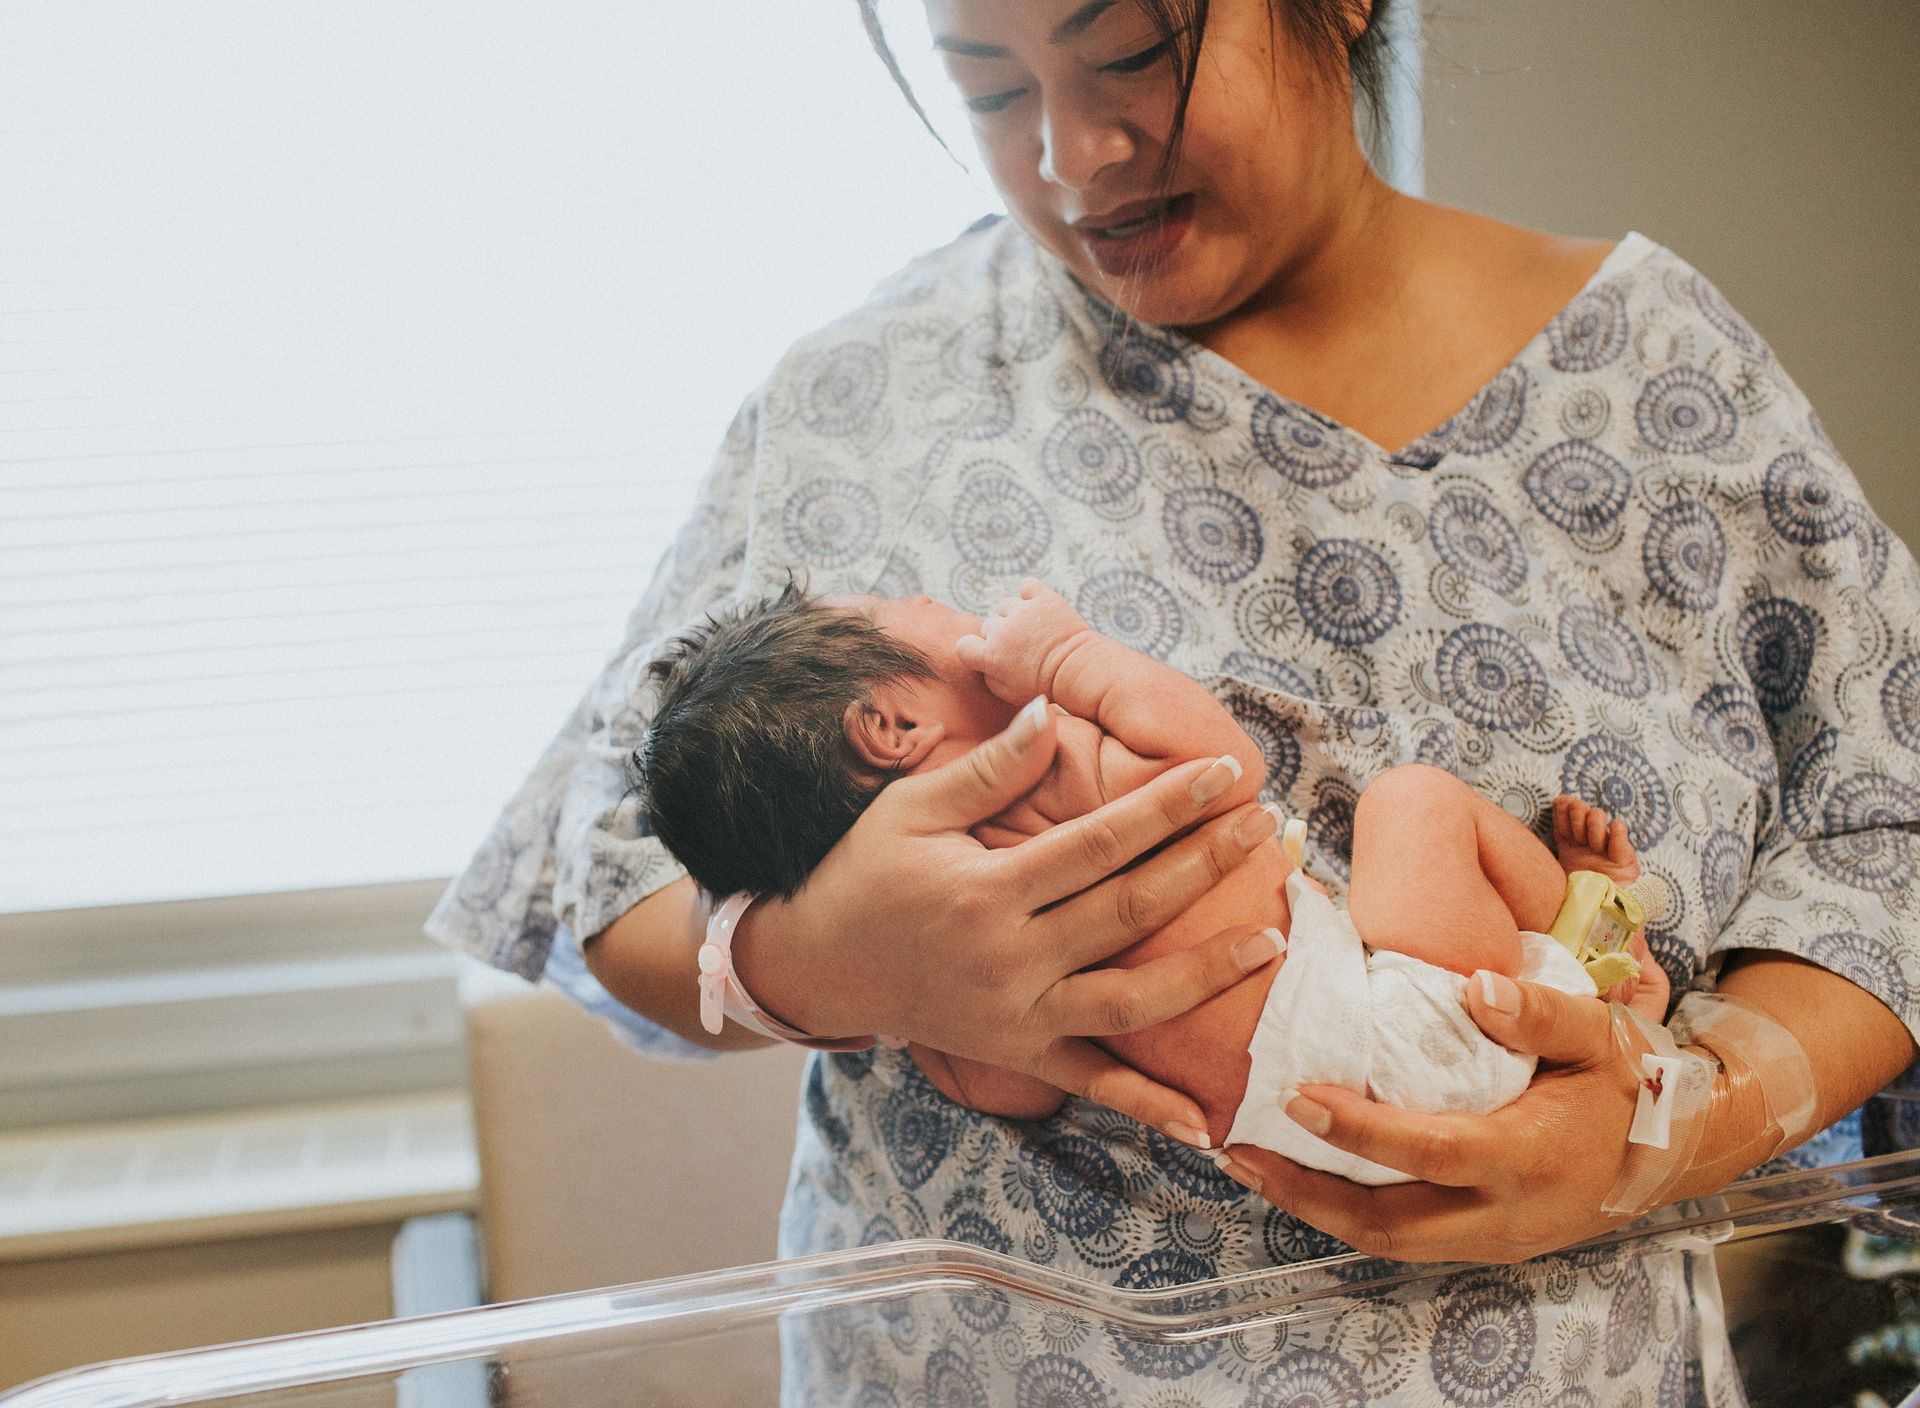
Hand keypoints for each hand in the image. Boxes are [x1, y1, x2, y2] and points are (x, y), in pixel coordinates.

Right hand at [731, 699, 1282, 1143]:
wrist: (816, 964)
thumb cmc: (865, 872)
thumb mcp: (912, 808)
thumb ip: (988, 769)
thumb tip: (1050, 715)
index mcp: (985, 890)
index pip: (1099, 842)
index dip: (1167, 807)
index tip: (1224, 775)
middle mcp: (1008, 958)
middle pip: (1130, 910)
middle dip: (1207, 866)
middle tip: (1270, 831)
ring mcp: (1016, 1016)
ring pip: (1130, 1001)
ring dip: (1207, 975)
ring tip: (1273, 942)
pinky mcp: (1017, 1055)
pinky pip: (1092, 1084)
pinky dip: (1148, 1107)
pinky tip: (1206, 1123)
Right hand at [955, 578, 1092, 704]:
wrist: (1077, 671)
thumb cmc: (1044, 687)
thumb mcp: (1009, 694)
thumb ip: (989, 678)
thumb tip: (984, 664)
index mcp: (990, 655)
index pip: (963, 645)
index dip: (975, 651)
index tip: (990, 656)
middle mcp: (1002, 630)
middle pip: (988, 625)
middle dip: (1000, 636)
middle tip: (1020, 649)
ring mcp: (1023, 611)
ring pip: (1005, 605)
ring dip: (1014, 616)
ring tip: (1032, 630)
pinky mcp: (1044, 598)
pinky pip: (1027, 585)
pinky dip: (1030, 593)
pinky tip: (1037, 606)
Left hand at [1213, 975, 1643, 1262]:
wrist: (1669, 1152)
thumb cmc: (1626, 1085)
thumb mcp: (1599, 1033)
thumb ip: (1540, 1012)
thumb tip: (1478, 987)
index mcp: (1526, 1154)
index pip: (1427, 1150)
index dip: (1357, 1130)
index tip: (1296, 1096)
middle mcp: (1501, 1211)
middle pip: (1387, 1222)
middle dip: (1305, 1194)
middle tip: (1237, 1151)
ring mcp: (1490, 1237)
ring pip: (1387, 1239)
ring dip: (1313, 1208)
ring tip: (1250, 1164)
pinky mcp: (1481, 1243)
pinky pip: (1402, 1237)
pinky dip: (1345, 1211)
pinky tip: (1304, 1177)